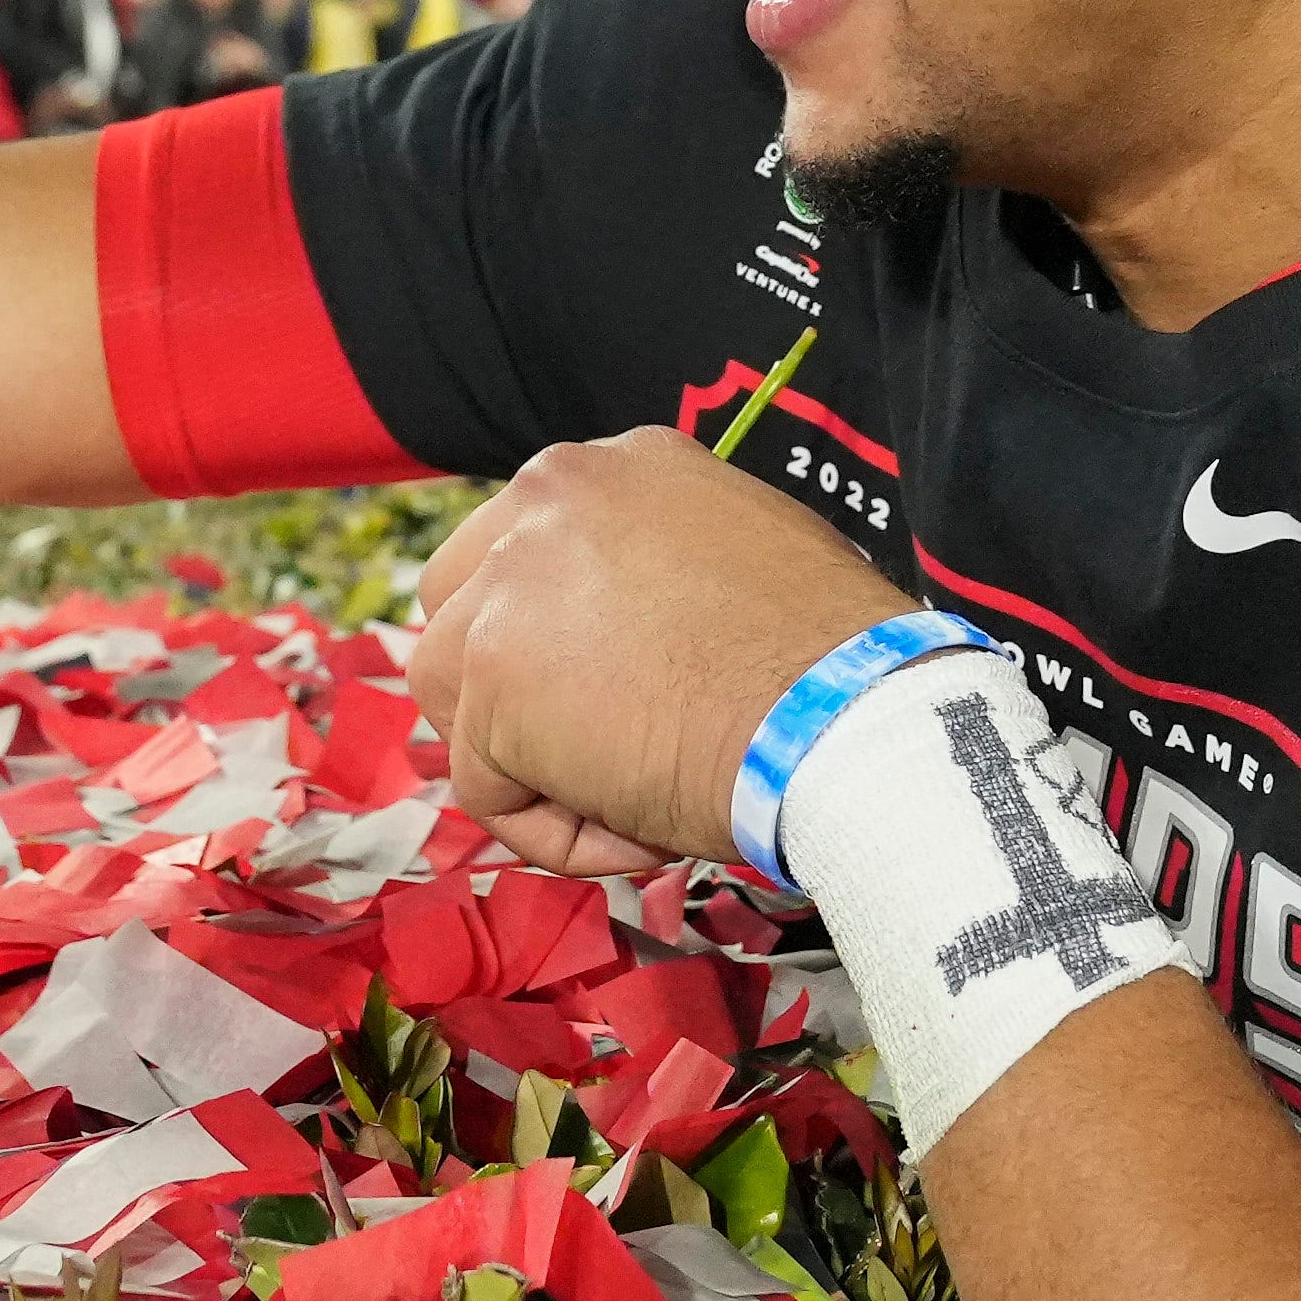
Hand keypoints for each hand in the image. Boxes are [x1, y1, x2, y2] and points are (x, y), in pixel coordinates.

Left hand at [407, 427, 899, 876]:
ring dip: (532, 767)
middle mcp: (545, 497)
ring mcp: (505, 581)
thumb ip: (651, 581)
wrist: (843, 720)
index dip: (562, 647)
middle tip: (596, 753)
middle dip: (505, 693)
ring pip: (457, 698)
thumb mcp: (740, 565)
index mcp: (611, 467)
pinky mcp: (486, 669)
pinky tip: (638, 829)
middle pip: (456, 607)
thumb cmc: (829, 669)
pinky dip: (554, 832)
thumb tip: (615, 642)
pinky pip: (484, 786)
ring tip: (635, 798)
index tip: (628, 700)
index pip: (524, 555)